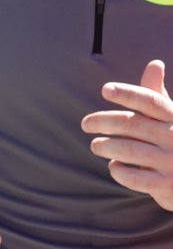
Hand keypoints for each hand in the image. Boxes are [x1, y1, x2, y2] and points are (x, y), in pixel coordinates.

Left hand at [82, 59, 172, 209]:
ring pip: (128, 150)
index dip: (128, 93)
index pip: (151, 100)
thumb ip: (157, 94)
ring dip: (105, 146)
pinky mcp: (165, 185)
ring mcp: (171, 162)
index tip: (105, 90)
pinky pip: (134, 177)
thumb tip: (155, 63)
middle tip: (85, 124)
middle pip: (132, 124)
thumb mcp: (170, 116)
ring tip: (95, 145)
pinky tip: (114, 165)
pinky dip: (119, 170)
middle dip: (103, 121)